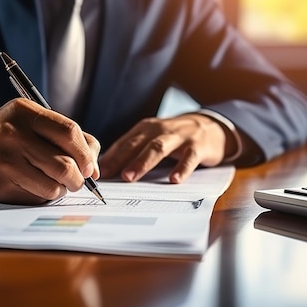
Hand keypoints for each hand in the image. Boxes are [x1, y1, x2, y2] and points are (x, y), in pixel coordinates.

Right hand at [0, 98, 99, 203]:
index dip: (87, 154)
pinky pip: (37, 197)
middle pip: (65, 164)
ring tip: (54, 183)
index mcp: (25, 111)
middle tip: (77, 180)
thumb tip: (94, 167)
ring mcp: (5, 159)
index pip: (69, 132)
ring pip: (54, 185)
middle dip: (79, 178)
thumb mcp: (29, 122)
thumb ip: (64, 136)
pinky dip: (43, 196)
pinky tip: (33, 186)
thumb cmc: (4, 135)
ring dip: (61, 189)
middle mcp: (14, 133)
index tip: (91, 167)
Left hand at [98, 113, 229, 183]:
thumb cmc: (175, 137)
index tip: (96, 172)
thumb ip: (133, 152)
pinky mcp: (198, 145)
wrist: (210, 126)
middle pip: (138, 144)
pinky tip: (174, 180)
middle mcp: (159, 130)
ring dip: (142, 162)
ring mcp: (179, 136)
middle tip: (108, 175)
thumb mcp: (153, 139)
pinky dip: (181, 168)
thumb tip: (106, 169)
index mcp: (145, 129)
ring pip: (158, 148)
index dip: (110, 157)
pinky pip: (189, 157)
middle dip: (121, 159)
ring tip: (130, 176)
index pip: (124, 143)